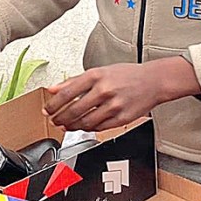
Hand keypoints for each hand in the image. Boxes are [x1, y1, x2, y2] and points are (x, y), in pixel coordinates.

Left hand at [44, 58, 200, 131]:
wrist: (153, 81)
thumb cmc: (125, 75)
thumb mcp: (98, 71)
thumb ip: (73, 81)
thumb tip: (53, 88)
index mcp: (95, 76)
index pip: (67, 93)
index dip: (53, 104)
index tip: (47, 109)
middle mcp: (104, 90)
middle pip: (74, 110)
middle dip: (60, 118)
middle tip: (53, 120)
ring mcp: (114, 106)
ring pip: (86, 122)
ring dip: (72, 126)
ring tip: (65, 125)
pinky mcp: (122, 118)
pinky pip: (99, 127)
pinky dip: (87, 128)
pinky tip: (82, 126)